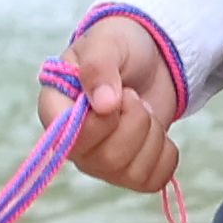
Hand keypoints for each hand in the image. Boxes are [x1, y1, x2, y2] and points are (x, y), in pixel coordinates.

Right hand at [64, 16, 188, 222]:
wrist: (150, 59)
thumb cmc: (120, 47)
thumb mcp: (107, 42)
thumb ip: (99, 67)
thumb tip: (103, 105)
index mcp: (56, 110)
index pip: (65, 138)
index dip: (99, 123)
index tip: (119, 94)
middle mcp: (73, 144)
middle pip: (107, 159)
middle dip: (136, 121)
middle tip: (134, 95)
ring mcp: (100, 163)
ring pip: (132, 173)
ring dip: (152, 134)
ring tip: (143, 109)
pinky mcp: (129, 172)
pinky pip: (154, 180)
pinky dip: (167, 153)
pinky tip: (158, 132)